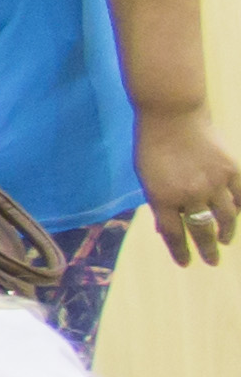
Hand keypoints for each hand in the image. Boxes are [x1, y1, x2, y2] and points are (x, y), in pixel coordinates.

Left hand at [135, 112, 239, 269]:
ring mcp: (214, 183)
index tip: (186, 263)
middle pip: (201, 231)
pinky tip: (237, 214)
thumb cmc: (152, 144)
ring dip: (225, 232)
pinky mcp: (231, 170)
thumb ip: (158, 202)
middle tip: (212, 261)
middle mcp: (190, 195)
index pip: (174, 234)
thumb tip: (165, 227)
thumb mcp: (145, 176)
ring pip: (225, 217)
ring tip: (223, 240)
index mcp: (163, 198)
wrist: (172, 114)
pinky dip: (240, 208)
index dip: (181, 251)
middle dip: (206, 250)